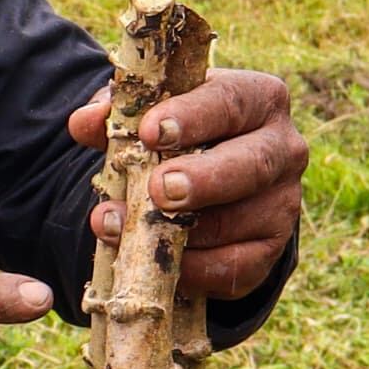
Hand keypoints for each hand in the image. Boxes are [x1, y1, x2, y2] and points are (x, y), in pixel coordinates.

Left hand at [68, 66, 303, 300]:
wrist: (212, 186)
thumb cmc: (181, 137)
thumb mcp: (152, 116)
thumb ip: (119, 114)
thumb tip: (85, 121)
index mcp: (257, 98)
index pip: (230, 101)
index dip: (192, 117)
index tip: (152, 132)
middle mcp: (283, 148)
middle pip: (253, 164)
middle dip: (203, 179)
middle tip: (160, 190)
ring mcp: (283, 202)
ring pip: (240, 221)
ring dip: (177, 232)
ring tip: (119, 229)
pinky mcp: (271, 249)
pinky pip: (236, 267)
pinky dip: (193, 269)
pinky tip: (157, 264)